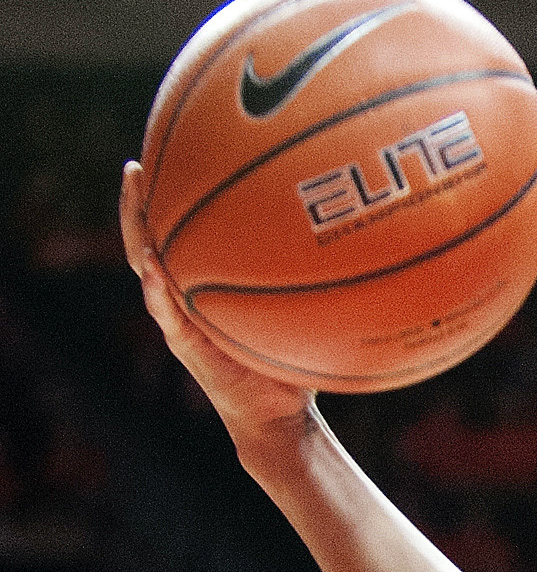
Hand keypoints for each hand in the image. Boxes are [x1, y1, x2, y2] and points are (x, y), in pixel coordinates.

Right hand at [120, 161, 314, 439]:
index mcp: (205, 284)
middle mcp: (186, 296)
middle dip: (138, 203)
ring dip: (136, 234)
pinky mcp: (186, 346)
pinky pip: (167, 313)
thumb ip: (319, 274)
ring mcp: (179, 320)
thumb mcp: (307, 307)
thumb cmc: (295, 358)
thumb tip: (368, 232)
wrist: (279, 415)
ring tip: (133, 199)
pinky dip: (159, 290)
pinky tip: (155, 269)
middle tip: (134, 166)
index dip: (169, 198)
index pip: (181, 233)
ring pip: (146, 269)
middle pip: (150, 241)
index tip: (167, 156)